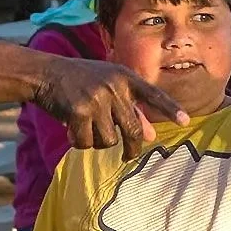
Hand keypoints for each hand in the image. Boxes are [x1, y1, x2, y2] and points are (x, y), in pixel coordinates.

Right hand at [34, 56, 189, 158]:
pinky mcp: (78, 112)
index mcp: (124, 77)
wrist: (45, 73)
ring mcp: (96, 99)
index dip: (169, 108)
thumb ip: (130, 109)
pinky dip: (79, 142)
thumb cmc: (80, 81)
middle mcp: (113, 87)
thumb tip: (150, 135)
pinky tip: (72, 131)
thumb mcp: (107, 88)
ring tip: (86, 130)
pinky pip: (86, 143)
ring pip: (108, 140)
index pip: (152, 94)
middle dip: (131, 148)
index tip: (185, 121)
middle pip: (132, 129)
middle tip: (128, 157)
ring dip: (97, 142)